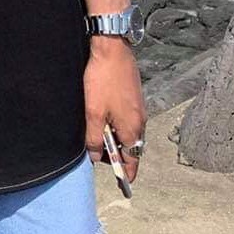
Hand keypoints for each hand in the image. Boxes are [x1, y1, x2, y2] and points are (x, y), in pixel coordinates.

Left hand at [83, 36, 146, 183]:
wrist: (112, 49)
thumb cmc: (102, 80)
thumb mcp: (93, 113)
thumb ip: (94, 138)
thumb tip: (95, 157)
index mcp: (132, 129)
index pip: (133, 159)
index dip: (127, 172)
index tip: (124, 184)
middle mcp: (140, 121)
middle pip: (131, 147)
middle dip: (117, 155)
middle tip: (99, 155)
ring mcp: (139, 108)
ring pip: (129, 132)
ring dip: (116, 138)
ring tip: (98, 136)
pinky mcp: (135, 96)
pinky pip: (128, 119)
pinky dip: (118, 125)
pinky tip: (104, 118)